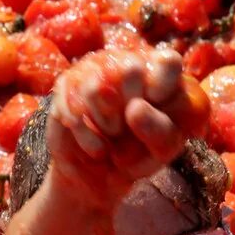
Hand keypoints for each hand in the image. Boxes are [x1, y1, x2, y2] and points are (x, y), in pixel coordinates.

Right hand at [46, 48, 208, 212]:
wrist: (99, 172)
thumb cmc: (139, 154)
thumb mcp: (161, 149)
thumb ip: (159, 129)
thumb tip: (134, 107)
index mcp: (161, 74)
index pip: (168, 62)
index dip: (162, 85)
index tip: (157, 108)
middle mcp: (127, 62)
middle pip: (131, 69)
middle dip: (130, 109)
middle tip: (132, 128)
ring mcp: (94, 69)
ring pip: (96, 88)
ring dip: (107, 125)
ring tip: (113, 139)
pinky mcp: (66, 84)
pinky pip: (73, 106)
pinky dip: (87, 136)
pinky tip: (97, 148)